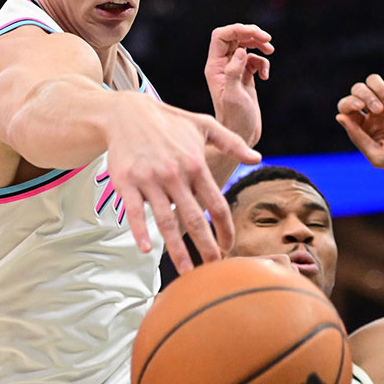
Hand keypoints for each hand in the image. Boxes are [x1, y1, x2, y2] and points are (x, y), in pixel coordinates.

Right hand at [104, 93, 260, 272]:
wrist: (126, 112)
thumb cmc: (169, 120)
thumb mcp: (204, 124)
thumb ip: (232, 143)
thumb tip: (257, 159)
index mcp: (196, 164)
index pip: (217, 204)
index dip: (225, 229)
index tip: (229, 246)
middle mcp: (175, 174)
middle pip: (195, 218)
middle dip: (206, 246)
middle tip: (215, 268)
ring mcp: (150, 179)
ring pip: (166, 221)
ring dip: (176, 249)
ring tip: (186, 271)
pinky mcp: (126, 182)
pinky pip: (134, 212)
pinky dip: (140, 232)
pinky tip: (147, 250)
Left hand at [204, 24, 272, 146]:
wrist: (242, 136)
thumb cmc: (235, 119)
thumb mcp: (234, 96)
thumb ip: (234, 72)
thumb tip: (240, 51)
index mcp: (214, 67)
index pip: (221, 36)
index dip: (237, 29)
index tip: (256, 34)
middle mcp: (222, 66)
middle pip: (234, 37)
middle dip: (251, 34)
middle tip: (267, 40)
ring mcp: (234, 71)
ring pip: (245, 46)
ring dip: (259, 45)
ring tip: (270, 51)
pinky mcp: (245, 78)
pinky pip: (254, 60)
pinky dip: (263, 63)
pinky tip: (266, 77)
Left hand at [335, 73, 383, 176]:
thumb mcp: (378, 155)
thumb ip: (357, 137)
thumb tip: (339, 117)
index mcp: (366, 127)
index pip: (347, 107)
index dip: (349, 103)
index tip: (359, 108)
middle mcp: (377, 112)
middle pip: (358, 89)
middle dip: (365, 95)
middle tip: (380, 110)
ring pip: (374, 80)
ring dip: (380, 89)